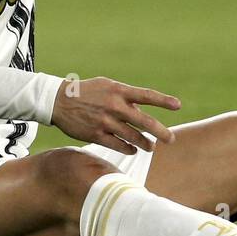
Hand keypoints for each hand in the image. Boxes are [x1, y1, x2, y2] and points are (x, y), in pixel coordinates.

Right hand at [51, 76, 180, 154]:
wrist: (58, 101)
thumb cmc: (87, 91)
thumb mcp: (107, 85)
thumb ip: (125, 96)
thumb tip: (142, 108)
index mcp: (119, 91)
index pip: (146, 95)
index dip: (163, 101)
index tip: (178, 105)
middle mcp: (114, 106)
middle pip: (144, 121)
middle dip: (161, 132)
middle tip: (171, 139)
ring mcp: (105, 122)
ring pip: (133, 137)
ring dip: (145, 144)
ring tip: (152, 147)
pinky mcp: (96, 135)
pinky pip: (117, 145)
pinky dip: (128, 149)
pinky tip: (134, 150)